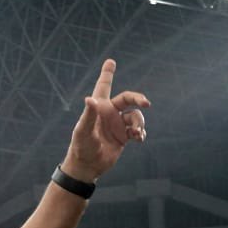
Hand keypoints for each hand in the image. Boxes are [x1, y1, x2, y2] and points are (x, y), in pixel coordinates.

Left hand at [60, 59, 149, 182]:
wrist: (87, 166)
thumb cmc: (81, 146)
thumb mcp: (84, 131)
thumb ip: (89, 115)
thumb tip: (90, 99)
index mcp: (99, 107)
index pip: (104, 86)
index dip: (107, 74)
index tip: (110, 61)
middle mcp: (109, 113)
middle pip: (128, 99)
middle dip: (139, 99)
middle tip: (147, 103)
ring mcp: (117, 125)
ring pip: (136, 116)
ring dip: (139, 123)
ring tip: (136, 133)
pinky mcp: (123, 137)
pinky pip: (137, 130)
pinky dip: (141, 133)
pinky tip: (139, 138)